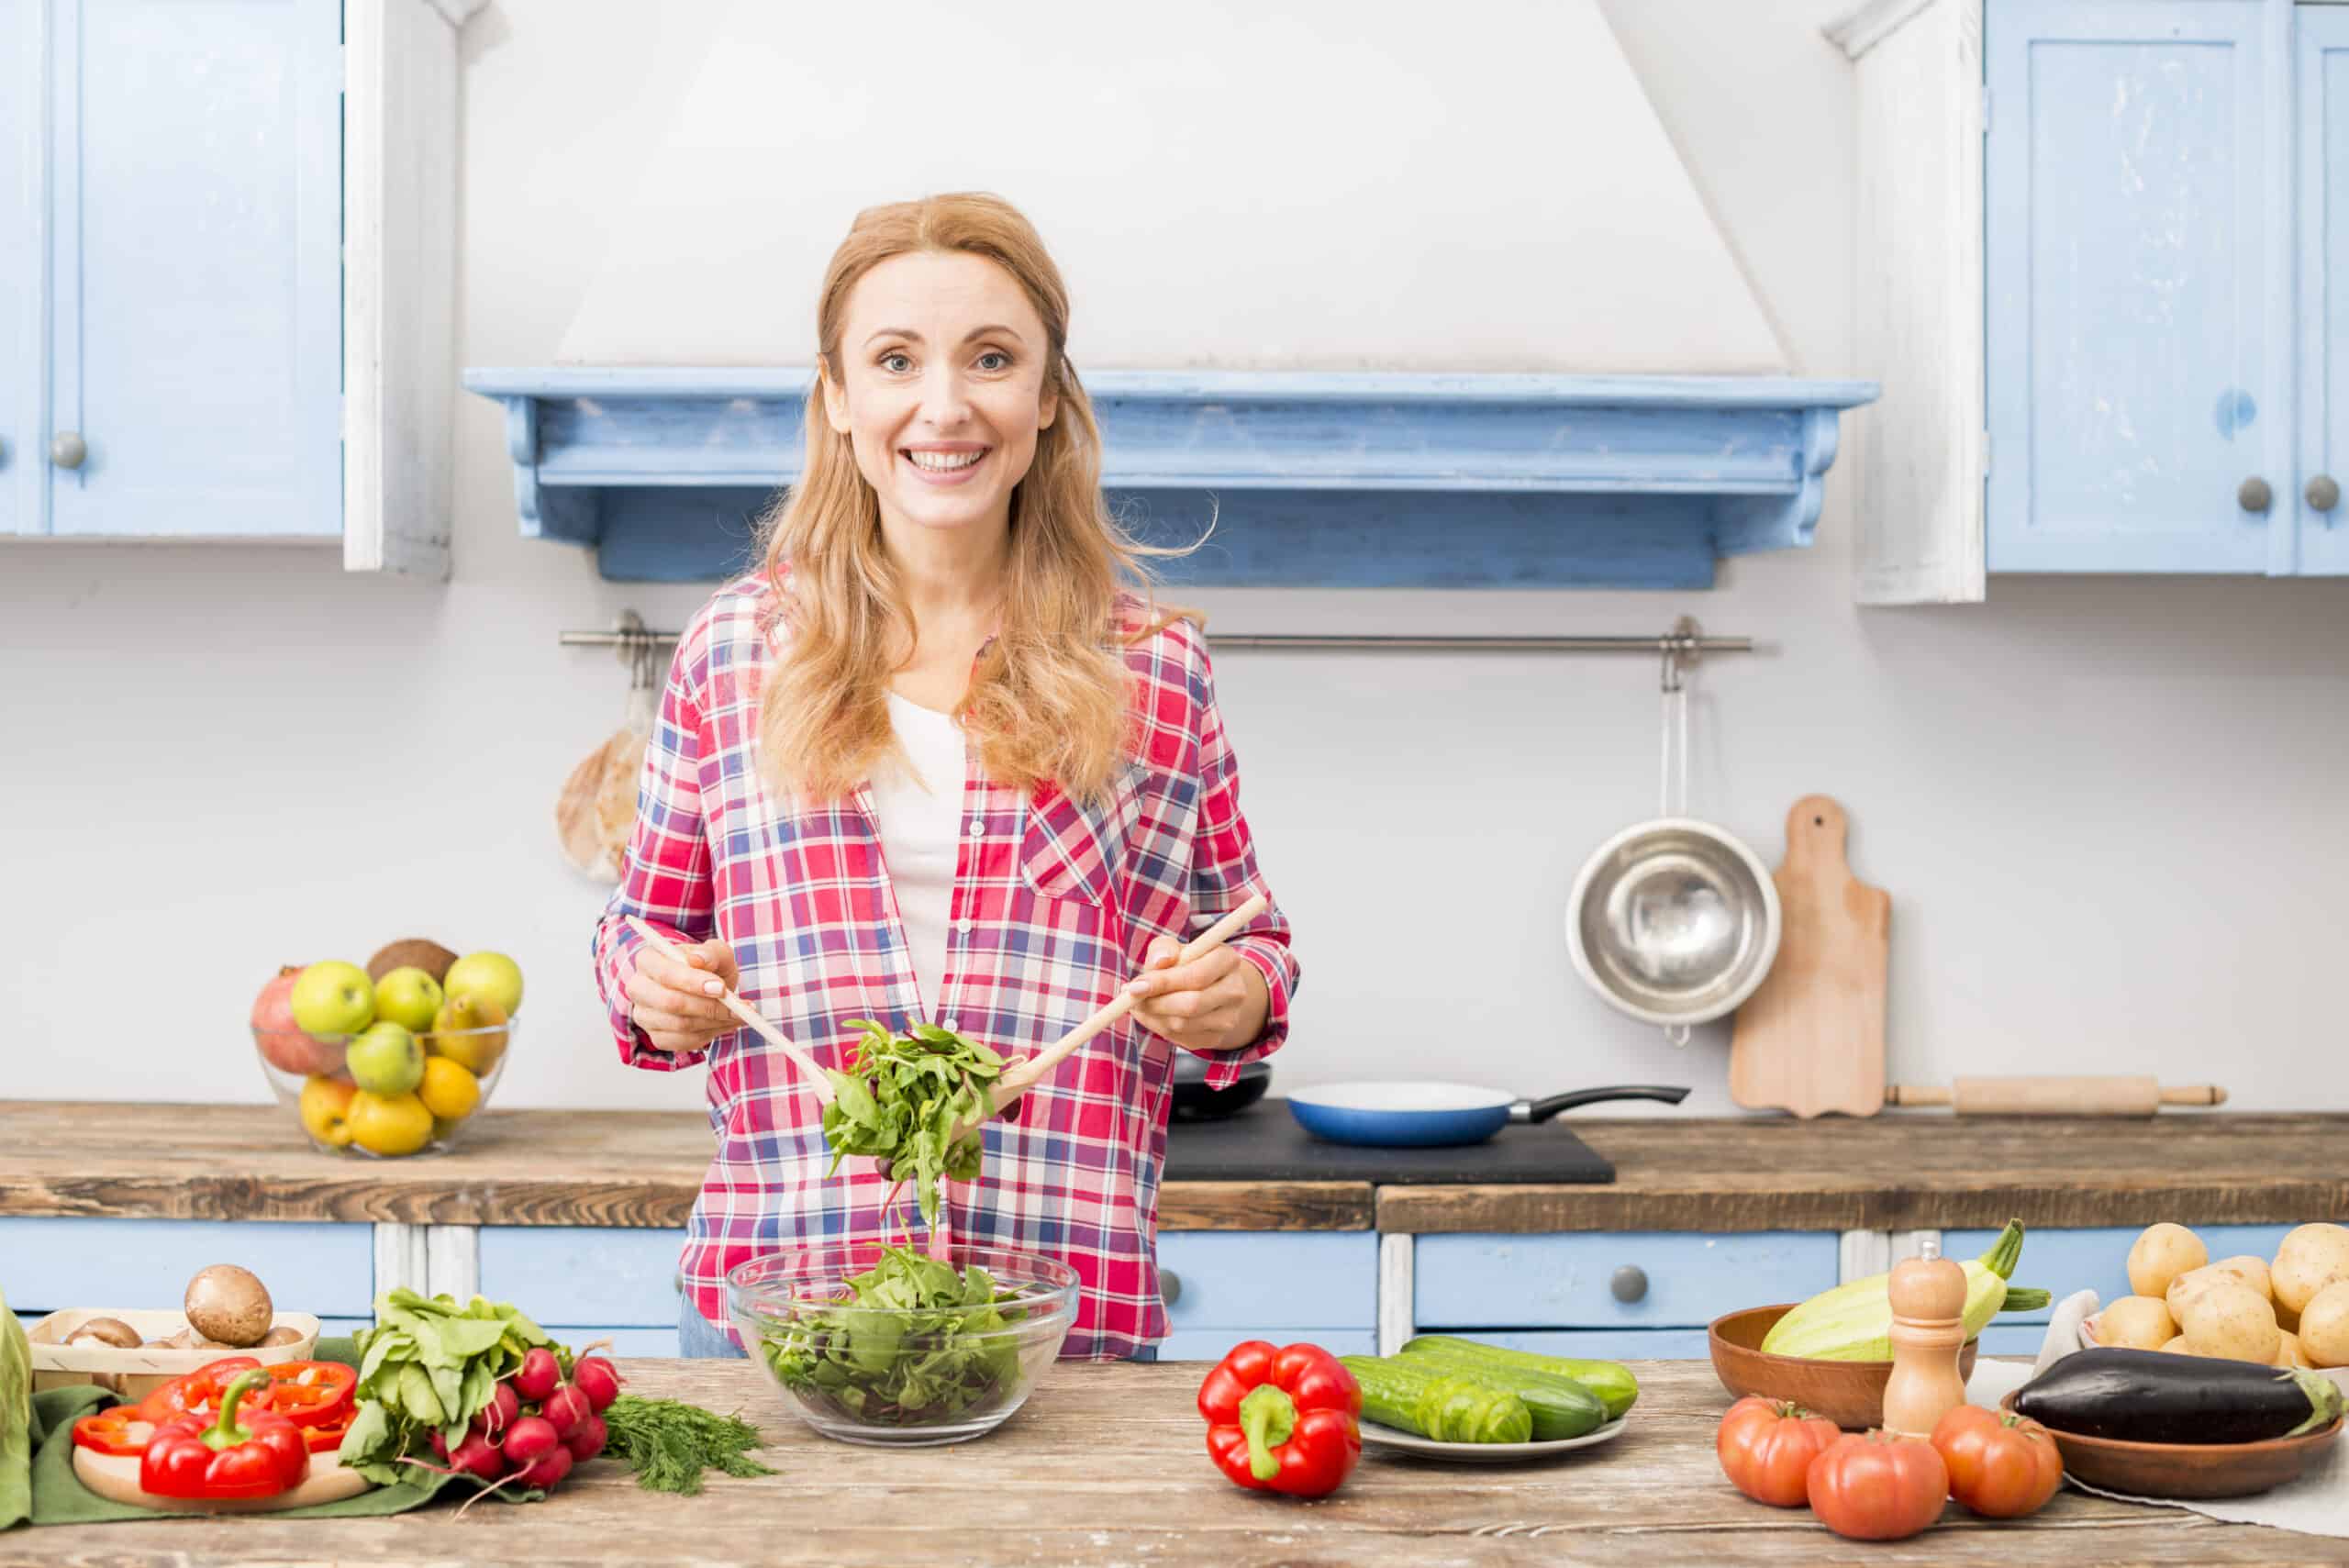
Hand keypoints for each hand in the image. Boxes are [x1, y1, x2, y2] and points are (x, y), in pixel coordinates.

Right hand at [624, 937, 741, 1053]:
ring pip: (680, 1025)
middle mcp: (638, 988)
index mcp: (647, 960)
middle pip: (670, 1003)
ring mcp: (644, 1016)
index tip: (721, 988)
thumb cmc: (709, 967)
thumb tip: (698, 959)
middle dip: (709, 1006)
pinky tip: (725, 1023)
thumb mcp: (716, 953)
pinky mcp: (657, 1037)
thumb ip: (711, 952)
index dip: (693, 982)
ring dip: (715, 1021)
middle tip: (739, 1007)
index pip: (665, 973)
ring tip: (739, 1014)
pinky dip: (711, 1034)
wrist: (708, 989)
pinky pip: (684, 1041)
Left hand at [1124, 936, 1268, 1054]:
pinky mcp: (1217, 1037)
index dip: (1163, 982)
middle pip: (1192, 1004)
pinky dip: (1159, 1027)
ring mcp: (1230, 1017)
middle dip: (1155, 1003)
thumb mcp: (1174, 948)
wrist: (1208, 987)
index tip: (1135, 986)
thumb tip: (1159, 961)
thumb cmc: (1185, 963)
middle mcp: (1235, 990)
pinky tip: (1152, 1015)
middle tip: (1131, 998)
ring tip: (1139, 1004)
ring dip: (1153, 1016)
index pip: (1196, 976)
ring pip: (1183, 1024)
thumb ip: (1163, 948)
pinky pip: (1181, 1038)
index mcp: (1227, 959)